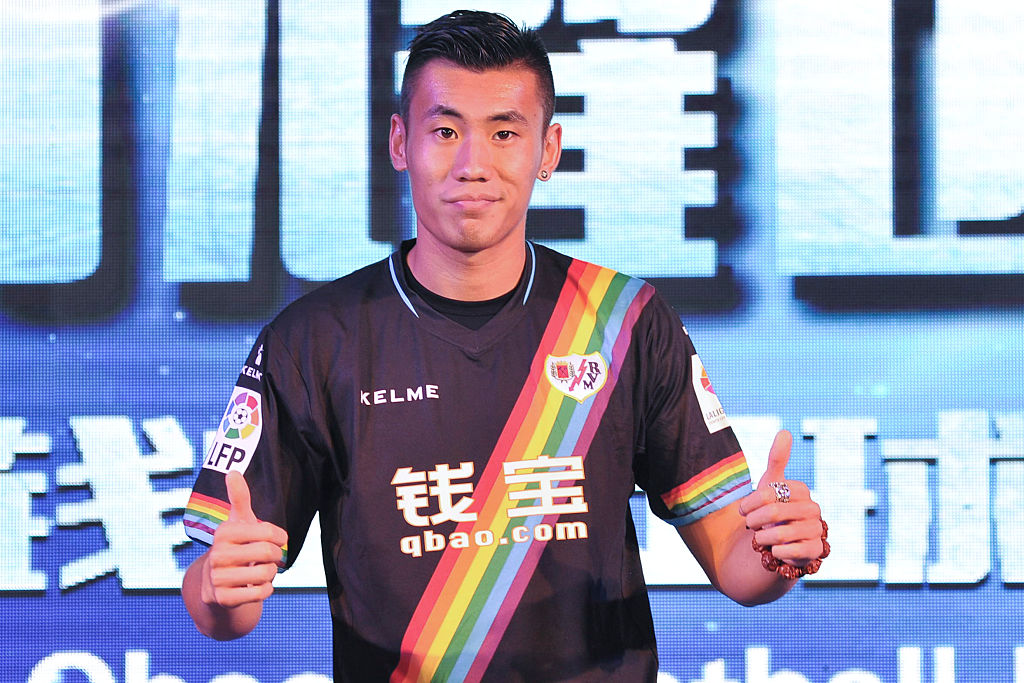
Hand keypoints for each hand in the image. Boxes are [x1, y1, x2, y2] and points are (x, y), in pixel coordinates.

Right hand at [200, 470, 287, 608]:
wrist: (216, 586)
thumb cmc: (235, 548)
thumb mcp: (238, 523)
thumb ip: (240, 498)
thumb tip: (232, 471)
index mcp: (224, 532)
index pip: (268, 531)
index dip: (280, 537)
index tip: (277, 540)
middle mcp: (217, 554)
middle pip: (268, 553)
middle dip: (276, 557)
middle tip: (269, 559)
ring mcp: (217, 578)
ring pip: (266, 574)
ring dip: (270, 574)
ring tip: (258, 572)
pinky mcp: (223, 599)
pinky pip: (261, 593)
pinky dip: (265, 590)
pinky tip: (253, 587)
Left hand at [738, 430, 824, 568]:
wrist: (777, 544)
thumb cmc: (772, 509)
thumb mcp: (771, 484)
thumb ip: (777, 459)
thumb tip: (785, 431)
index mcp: (801, 490)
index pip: (767, 493)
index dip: (749, 504)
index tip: (743, 511)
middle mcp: (813, 509)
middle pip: (773, 512)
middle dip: (754, 522)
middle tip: (751, 526)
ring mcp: (817, 530)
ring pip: (780, 534)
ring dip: (763, 538)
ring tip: (762, 539)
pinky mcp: (815, 551)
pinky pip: (789, 551)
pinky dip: (775, 552)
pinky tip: (775, 550)